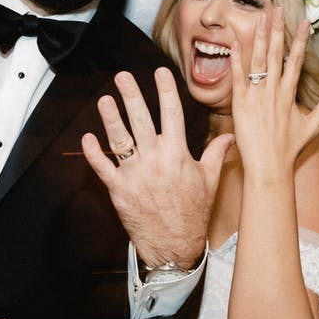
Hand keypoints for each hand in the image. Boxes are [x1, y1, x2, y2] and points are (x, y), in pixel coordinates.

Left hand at [83, 67, 234, 268]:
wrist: (174, 246)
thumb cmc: (193, 213)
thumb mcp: (210, 181)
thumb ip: (217, 154)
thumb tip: (231, 136)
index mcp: (178, 155)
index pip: (172, 114)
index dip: (165, 90)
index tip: (160, 72)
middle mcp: (155, 160)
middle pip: (141, 120)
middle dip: (131, 96)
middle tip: (122, 77)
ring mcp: (135, 175)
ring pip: (119, 140)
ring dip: (110, 118)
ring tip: (105, 100)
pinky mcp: (119, 190)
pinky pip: (103, 167)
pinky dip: (93, 153)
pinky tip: (87, 138)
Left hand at [229, 9, 318, 175]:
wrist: (270, 168)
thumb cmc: (290, 149)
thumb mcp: (313, 125)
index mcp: (290, 94)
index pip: (296, 60)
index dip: (300, 40)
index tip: (303, 21)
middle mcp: (274, 91)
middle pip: (277, 54)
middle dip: (278, 29)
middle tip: (278, 8)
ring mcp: (257, 96)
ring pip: (258, 60)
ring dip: (260, 37)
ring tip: (260, 17)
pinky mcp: (240, 104)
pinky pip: (238, 77)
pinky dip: (236, 59)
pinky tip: (235, 41)